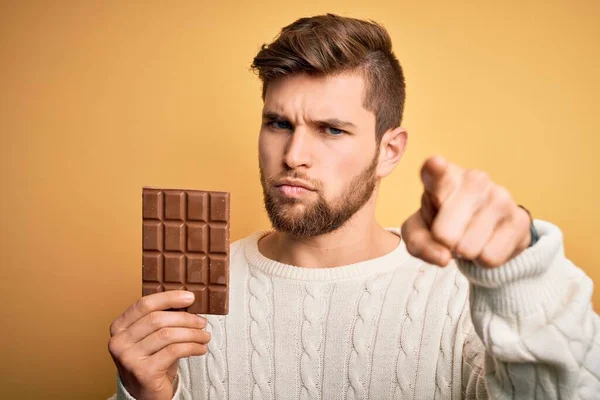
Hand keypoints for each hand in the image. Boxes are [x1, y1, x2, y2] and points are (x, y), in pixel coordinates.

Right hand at [108, 291, 210, 399]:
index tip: (190, 297)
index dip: (169, 298)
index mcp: (119, 327)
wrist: (146, 393)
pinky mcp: (143, 372)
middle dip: (185, 318)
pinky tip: (200, 348)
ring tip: (204, 336)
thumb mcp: (152, 337)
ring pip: (167, 335)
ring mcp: (129, 358)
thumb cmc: (152, 360)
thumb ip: (163, 319)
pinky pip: (173, 351)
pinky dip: (192, 347)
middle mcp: (119, 342)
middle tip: (202, 322)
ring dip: (192, 334)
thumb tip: (188, 302)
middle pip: (157, 319)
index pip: (144, 304)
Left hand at [401, 155, 531, 267]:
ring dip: (466, 253)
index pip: (435, 171)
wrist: (482, 231)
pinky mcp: (519, 218)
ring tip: (469, 237)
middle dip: (444, 245)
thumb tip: (444, 257)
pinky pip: (491, 257)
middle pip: (444, 234)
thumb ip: (419, 244)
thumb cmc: (443, 224)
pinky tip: (487, 242)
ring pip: (469, 248)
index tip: (435, 164)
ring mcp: (499, 196)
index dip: (434, 169)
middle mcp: (473, 179)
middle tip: (449, 235)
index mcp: (442, 177)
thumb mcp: (420, 233)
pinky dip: (484, 259)